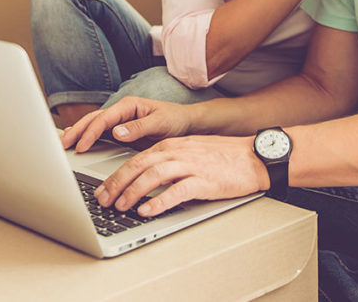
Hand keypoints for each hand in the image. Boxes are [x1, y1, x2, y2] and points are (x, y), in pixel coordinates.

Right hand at [61, 96, 194, 152]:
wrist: (186, 123)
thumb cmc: (175, 119)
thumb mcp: (160, 123)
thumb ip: (139, 127)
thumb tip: (117, 132)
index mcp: (129, 105)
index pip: (104, 118)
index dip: (90, 132)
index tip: (81, 146)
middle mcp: (121, 111)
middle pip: (93, 119)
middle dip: (77, 131)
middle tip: (62, 144)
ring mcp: (119, 120)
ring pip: (93, 125)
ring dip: (78, 134)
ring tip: (63, 144)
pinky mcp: (120, 130)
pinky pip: (100, 132)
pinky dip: (87, 137)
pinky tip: (77, 143)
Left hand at [94, 135, 267, 216]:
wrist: (254, 157)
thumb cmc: (224, 157)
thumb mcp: (190, 152)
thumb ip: (168, 162)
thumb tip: (145, 179)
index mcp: (172, 145)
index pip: (136, 159)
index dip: (116, 175)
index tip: (103, 190)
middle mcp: (177, 152)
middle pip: (138, 165)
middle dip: (117, 184)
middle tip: (103, 200)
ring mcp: (190, 165)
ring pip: (153, 175)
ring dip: (133, 192)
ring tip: (121, 207)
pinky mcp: (204, 180)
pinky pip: (176, 191)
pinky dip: (159, 202)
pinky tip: (147, 211)